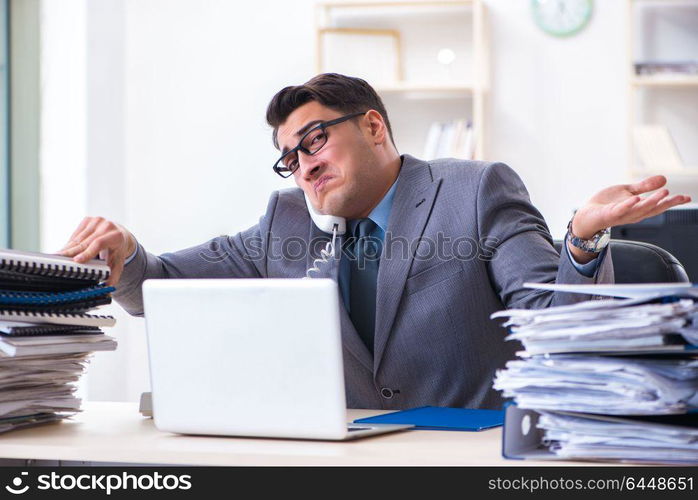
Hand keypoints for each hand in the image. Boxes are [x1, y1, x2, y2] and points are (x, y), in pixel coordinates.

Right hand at [58, 217, 135, 285]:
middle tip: (58, 261)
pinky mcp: (88, 219)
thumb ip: (114, 276)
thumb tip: (107, 289)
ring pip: (78, 238)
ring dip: (67, 249)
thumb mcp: (118, 263)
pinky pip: (75, 234)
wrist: (120, 234)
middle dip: (71, 252)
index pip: (99, 243)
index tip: (76, 261)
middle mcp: (106, 226)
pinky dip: (70, 243)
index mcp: (116, 236)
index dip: (87, 252)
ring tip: (57, 258)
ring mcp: (97, 221)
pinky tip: (65, 251)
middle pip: (85, 242)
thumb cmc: (117, 251)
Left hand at [568, 176, 690, 262]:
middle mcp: (633, 214)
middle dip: (666, 203)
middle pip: (652, 209)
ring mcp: (621, 215)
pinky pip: (620, 210)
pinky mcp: (609, 214)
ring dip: (652, 202)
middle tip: (679, 196)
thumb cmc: (607, 204)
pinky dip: (628, 205)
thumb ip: (645, 186)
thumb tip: (664, 178)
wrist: (587, 215)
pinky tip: (636, 199)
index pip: (659, 206)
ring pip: (639, 210)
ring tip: (664, 193)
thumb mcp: (628, 192)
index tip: (687, 198)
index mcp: (639, 209)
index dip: (673, 202)